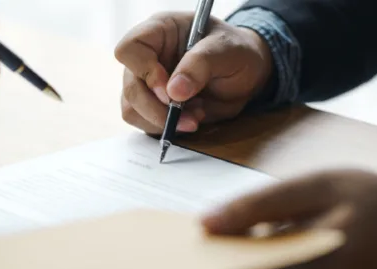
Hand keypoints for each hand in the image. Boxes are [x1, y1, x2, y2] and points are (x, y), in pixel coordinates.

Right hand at [114, 12, 272, 134]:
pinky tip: (191, 119)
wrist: (246, 73)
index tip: (169, 90)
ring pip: (132, 109)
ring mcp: (147, 82)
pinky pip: (145, 123)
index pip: (130, 48)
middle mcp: (148, 56)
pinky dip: (167, 128)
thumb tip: (173, 93)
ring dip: (161, 121)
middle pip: (131, 86)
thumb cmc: (236, 51)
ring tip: (195, 117)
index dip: (144, 71)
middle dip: (156, 108)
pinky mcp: (154, 105)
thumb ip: (200, 65)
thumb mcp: (226, 50)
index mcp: (160, 31)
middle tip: (188, 116)